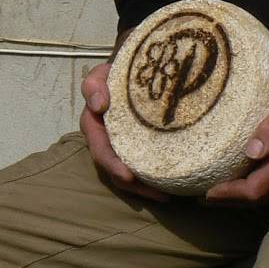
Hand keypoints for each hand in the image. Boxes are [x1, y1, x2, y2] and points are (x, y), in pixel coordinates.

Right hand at [80, 62, 169, 201]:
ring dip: (148, 189)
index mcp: (95, 129)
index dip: (113, 166)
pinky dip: (157, 178)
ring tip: (170, 195)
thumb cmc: (115, 74)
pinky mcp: (142, 149)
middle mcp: (108, 144)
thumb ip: (93, 86)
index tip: (128, 176)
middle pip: (118, 173)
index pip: (101, 151)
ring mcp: (124, 149)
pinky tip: (174, 185)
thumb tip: (99, 105)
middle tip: (160, 194)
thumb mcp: (100, 75)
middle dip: (137, 187)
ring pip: (133, 176)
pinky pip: (147, 167)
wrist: (132, 72)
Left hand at [205, 89, 268, 203]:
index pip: (253, 190)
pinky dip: (257, 193)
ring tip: (219, 193)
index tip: (207, 193)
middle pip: (256, 200)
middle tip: (204, 197)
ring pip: (266, 199)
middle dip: (229, 200)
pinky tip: (245, 185)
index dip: (229, 195)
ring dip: (242, 198)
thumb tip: (250, 152)